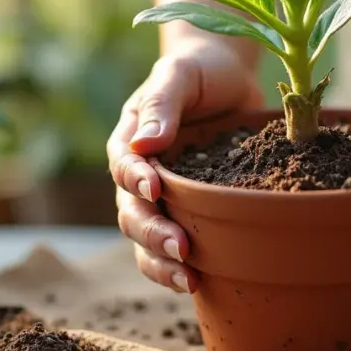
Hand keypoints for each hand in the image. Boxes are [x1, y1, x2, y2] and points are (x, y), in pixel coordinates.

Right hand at [109, 39, 262, 293]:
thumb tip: (145, 143)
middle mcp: (139, 173)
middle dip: (152, 233)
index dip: (135, 180)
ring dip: (160, 262)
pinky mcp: (188, 210)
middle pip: (131, 212)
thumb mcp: (180, 73)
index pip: (123, 165)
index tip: (154, 188)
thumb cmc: (198, 70)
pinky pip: (173, 244)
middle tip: (180, 247)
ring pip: (145, 239)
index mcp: (130, 139)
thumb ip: (163, 102)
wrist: (227, 78)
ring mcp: (162, 196)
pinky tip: (200, 280)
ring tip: (187, 279)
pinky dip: (179, 266)